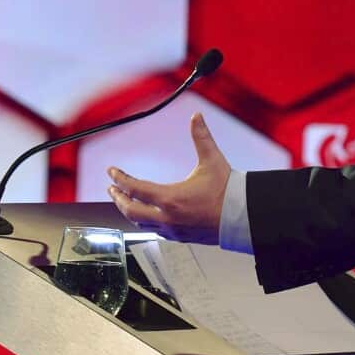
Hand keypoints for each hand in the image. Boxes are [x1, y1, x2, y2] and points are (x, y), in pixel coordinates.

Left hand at [107, 113, 231, 244]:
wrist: (243, 218)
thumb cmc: (228, 192)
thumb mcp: (212, 160)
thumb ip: (201, 137)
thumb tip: (196, 117)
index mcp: (171, 198)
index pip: (135, 189)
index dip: (120, 179)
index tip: (112, 172)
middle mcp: (168, 217)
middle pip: (131, 211)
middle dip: (118, 198)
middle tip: (111, 189)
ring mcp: (173, 230)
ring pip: (141, 223)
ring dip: (129, 211)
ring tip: (125, 202)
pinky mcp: (180, 237)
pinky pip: (155, 231)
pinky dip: (145, 221)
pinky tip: (147, 216)